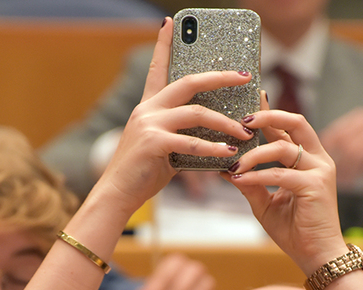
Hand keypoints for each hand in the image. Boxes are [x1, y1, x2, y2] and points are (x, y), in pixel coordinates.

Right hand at [94, 18, 255, 218]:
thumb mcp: (162, 146)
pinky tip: (229, 153)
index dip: (163, 44)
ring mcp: (149, 124)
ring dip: (225, 122)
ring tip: (245, 131)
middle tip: (244, 77)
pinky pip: (191, 143)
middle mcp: (148, 109)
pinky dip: (213, 148)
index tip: (170, 22)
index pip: (158, 68)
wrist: (117, 193)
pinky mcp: (153, 143)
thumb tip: (215, 132)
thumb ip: (182, 133)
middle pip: (189, 83)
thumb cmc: (142, 172)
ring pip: (196, 114)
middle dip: (220, 77)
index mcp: (149, 106)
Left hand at [226, 106, 347, 271]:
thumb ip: (250, 183)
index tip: (248, 103)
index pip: (288, 128)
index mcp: (308, 160)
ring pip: (284, 147)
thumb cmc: (295, 231)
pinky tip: (240, 179)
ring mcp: (319, 171)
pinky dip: (258, 175)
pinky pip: (281, 174)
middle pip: (296, 122)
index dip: (268, 113)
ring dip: (254, 154)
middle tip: (242, 121)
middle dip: (268, 116)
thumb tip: (225, 168)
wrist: (316, 257)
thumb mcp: (265, 203)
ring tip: (234, 163)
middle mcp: (317, 159)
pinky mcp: (316, 186)